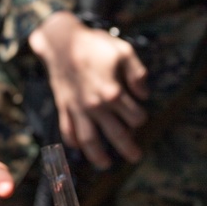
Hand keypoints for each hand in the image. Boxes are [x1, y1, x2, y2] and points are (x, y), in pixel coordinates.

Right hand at [28, 11, 147, 168]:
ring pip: (89, 141)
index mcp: (114, 92)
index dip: (141, 118)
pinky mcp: (64, 108)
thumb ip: (138, 74)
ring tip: (106, 164)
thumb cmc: (95, 45)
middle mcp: (96, 106)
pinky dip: (72, 143)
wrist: (62, 42)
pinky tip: (79, 148)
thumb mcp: (124, 52)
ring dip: (98, 156)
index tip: (139, 114)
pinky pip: (67, 131)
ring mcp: (78, 109)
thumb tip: (144, 95)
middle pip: (117, 135)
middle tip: (135, 157)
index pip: (135, 117)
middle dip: (128, 148)